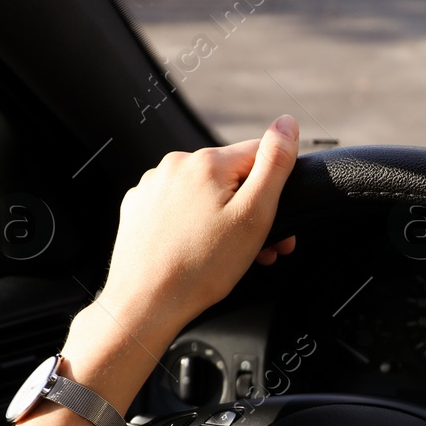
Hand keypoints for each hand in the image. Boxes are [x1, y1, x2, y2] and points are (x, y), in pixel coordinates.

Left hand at [96, 115, 300, 341]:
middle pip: (231, 177)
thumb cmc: (201, 267)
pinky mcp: (138, 207)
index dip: (276, 190)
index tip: (276, 225)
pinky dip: (191, 224)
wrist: (146, 302)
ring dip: (222, 218)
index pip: (260, 155)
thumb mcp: (254, 215)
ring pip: (204, 193)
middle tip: (257, 249)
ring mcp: (152, 186)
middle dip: (249, 209)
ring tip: (224, 255)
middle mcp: (175, 165)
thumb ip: (275, 164)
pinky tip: (196, 251)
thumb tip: (287, 123)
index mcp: (207, 163)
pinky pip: (177, 207)